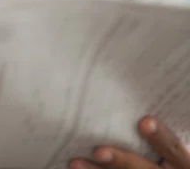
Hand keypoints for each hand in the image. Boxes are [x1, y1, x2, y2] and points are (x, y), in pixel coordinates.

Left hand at [71, 116, 189, 168]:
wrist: (165, 166)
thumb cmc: (169, 148)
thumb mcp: (174, 144)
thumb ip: (161, 129)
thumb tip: (139, 93)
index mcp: (181, 162)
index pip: (174, 149)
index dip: (161, 137)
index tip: (145, 122)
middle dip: (121, 161)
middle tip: (99, 151)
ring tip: (76, 162)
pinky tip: (74, 166)